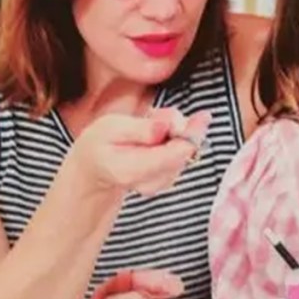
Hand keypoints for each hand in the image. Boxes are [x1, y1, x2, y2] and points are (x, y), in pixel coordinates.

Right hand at [75, 108, 210, 196]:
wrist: (95, 167)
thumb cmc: (99, 145)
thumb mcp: (110, 127)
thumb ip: (140, 129)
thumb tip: (165, 127)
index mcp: (132, 170)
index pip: (173, 155)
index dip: (192, 134)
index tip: (203, 116)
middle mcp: (151, 182)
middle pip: (184, 152)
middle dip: (181, 127)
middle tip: (157, 116)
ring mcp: (161, 183)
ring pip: (186, 152)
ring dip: (176, 132)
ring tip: (151, 125)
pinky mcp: (169, 178)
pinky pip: (183, 154)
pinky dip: (175, 140)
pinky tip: (156, 135)